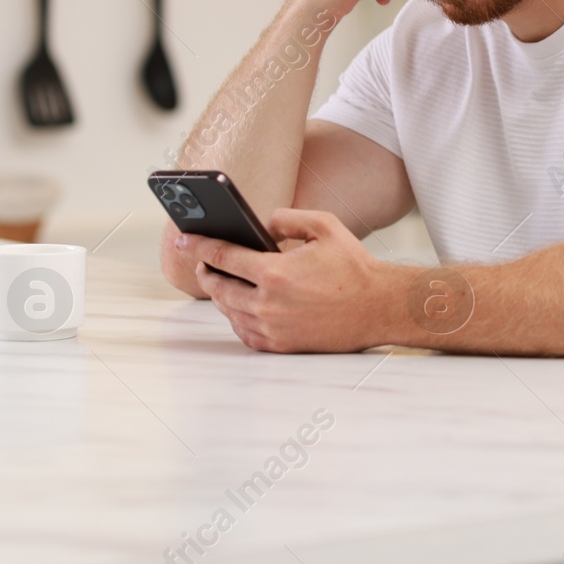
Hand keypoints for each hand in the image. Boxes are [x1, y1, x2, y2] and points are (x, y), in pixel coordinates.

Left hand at [182, 208, 408, 352]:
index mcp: (275, 272)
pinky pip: (244, 332)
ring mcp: (272, 327)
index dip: (200, 245)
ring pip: (228, 311)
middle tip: (204, 263)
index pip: (222, 256)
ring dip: (220, 295)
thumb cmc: (354, 267)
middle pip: (218, 288)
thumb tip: (262, 225)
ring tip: (223, 282)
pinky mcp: (280, 345)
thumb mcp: (325, 226)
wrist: (378, 307)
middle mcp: (268, 303)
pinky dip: (236, 318)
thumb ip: (287, 217)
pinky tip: (241, 307)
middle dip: (206, 272)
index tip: (185, 238)